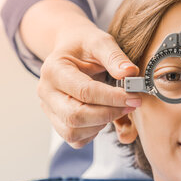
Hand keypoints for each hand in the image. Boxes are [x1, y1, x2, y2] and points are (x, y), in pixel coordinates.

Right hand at [37, 24, 140, 147]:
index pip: (84, 91)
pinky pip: (75, 139)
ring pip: (73, 132)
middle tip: (131, 105)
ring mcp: (49, 109)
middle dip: (108, 113)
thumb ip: (115, 57)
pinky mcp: (57, 121)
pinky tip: (104, 115)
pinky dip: (93, 132)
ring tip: (117, 108)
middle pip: (75, 116)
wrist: (71, 50)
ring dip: (101, 124)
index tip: (134, 97)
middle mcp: (46, 92)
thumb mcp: (100, 41)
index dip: (112, 97)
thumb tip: (130, 73)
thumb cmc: (85, 45)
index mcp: (53, 70)